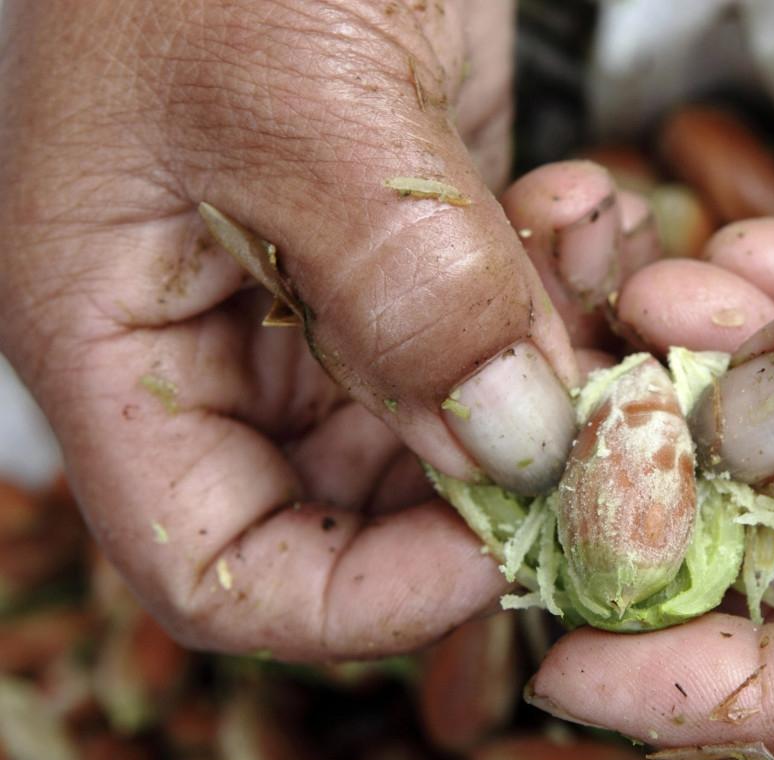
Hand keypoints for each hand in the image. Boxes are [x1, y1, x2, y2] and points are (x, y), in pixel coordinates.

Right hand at [0, 0, 621, 659]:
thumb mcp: (294, 93)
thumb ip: (404, 293)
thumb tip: (515, 450)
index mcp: (115, 342)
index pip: (216, 571)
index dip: (358, 599)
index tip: (498, 554)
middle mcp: (216, 347)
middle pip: (358, 516)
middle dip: (494, 486)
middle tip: (607, 424)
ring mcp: (321, 300)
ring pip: (453, 432)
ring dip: (548, 379)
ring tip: (589, 260)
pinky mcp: (413, 249)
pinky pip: (503, 336)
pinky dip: (564, 299)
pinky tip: (589, 211)